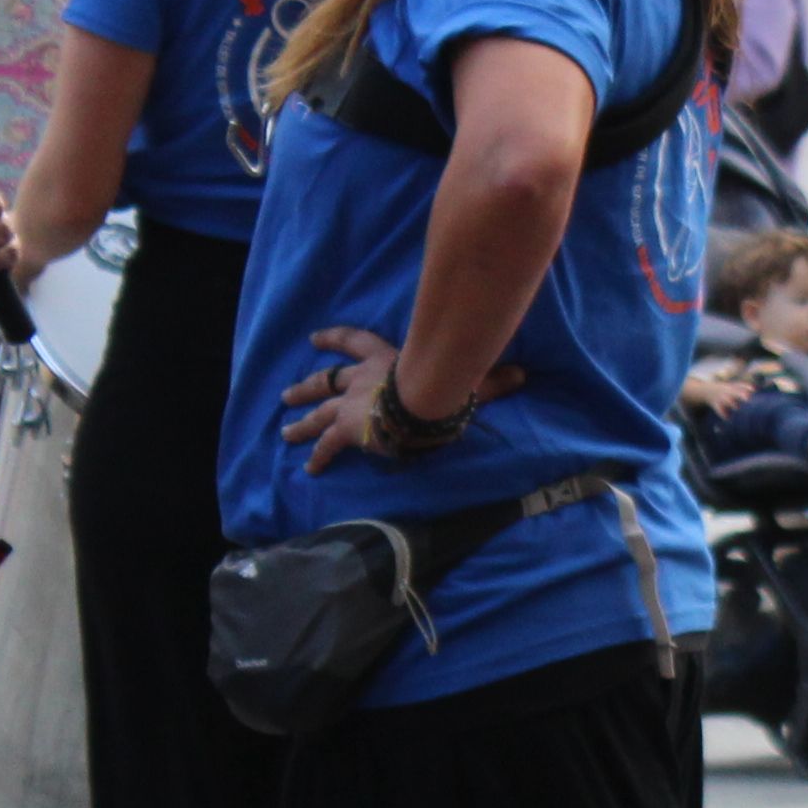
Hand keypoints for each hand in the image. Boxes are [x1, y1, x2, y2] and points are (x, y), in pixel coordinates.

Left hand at [280, 321, 520, 470]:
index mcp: (382, 360)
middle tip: (286, 394)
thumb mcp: (464, 378)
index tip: (315, 338)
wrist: (421, 400)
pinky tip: (309, 469)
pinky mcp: (348, 430)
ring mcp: (350, 404)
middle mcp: (359, 379)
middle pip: (324, 380)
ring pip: (317, 412)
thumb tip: (523, 375)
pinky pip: (327, 444)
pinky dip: (317, 456)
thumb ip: (490, 379)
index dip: (335, 339)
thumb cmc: (442, 384)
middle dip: (305, 388)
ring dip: (300, 422)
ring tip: (285, 431)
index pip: (354, 342)